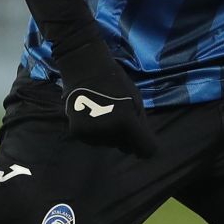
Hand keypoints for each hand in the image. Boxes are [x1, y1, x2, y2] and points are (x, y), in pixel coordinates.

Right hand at [54, 36, 155, 157]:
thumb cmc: (116, 83)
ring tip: (104, 112)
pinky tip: (93, 115)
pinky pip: (95, 141)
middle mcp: (108, 132)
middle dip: (126, 136)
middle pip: (126, 147)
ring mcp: (91, 133)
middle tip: (118, 114)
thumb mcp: (137, 102)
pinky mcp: (77, 133)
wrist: (85, 69)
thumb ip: (141, 127)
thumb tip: (141, 153)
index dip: (146, 144)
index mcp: (126, 122)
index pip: (146, 150)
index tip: (142, 135)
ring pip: (109, 144)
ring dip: (110, 134)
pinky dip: (96, 132)